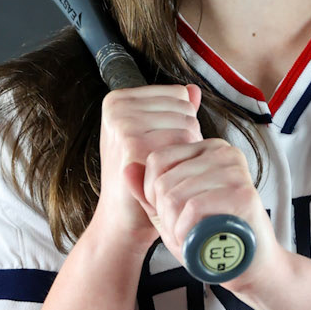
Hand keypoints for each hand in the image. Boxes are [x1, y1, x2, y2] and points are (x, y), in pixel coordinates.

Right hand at [90, 84, 203, 256]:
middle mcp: (118, 107)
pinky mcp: (133, 143)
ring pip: (189, 124)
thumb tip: (192, 89)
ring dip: (187, 151)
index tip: (160, 146)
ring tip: (166, 170)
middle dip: (186, 137)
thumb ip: (172, 112)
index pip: (178, 95)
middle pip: (184, 108)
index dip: (180, 124)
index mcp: (118, 101)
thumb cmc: (140, 179)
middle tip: (164, 163)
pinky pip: (185, 141)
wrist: (122, 220)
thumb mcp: (152, 138)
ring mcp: (123, 124)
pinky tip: (168, 177)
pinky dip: (186, 162)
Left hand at [141, 132, 278, 291]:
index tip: (171, 215)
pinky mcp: (243, 193)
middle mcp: (223, 153)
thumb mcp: (171, 213)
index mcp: (207, 149)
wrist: (250, 267)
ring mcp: (235, 171)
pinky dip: (187, 231)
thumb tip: (125, 168)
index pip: (156, 160)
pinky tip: (197, 241)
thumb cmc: (211, 238)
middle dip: (165, 215)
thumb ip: (147, 192)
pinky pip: (193, 208)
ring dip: (176, 227)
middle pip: (164, 181)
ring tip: (192, 238)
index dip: (152, 195)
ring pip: (175, 196)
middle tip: (184, 232)